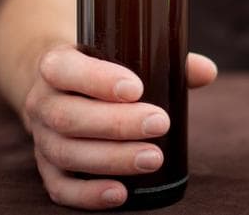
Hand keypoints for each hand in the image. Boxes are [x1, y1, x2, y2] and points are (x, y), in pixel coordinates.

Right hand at [22, 45, 216, 209]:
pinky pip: (60, 187)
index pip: (64, 69)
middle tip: (159, 124)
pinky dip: (88, 194)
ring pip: (66, 152)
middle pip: (68, 117)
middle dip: (116, 124)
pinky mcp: (47, 167)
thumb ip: (165, 60)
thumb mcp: (122, 54)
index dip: (97, 80)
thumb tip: (207, 72)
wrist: (60, 86)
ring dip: (111, 159)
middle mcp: (42, 101)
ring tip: (153, 158)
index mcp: (56, 64)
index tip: (136, 88)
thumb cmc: (102, 68)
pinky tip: (121, 194)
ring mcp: (41, 137)